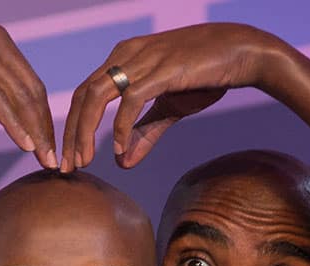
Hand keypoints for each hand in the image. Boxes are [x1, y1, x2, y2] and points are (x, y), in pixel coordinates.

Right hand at [0, 0, 55, 166]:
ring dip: (36, 131)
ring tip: (46, 159)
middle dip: (46, 129)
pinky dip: (15, 123)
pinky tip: (26, 144)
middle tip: (55, 161)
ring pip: (20, 97)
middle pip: (33, 92)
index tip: (49, 146)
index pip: (31, 85)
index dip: (42, 117)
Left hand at [60, 23, 281, 169]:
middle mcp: (125, 55)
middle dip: (71, 134)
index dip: (73, 128)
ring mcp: (142, 61)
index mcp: (122, 59)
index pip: (84, 95)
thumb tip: (123, 163)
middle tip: (67, 167)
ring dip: (85, 132)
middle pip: (82, 96)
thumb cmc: (206, 76)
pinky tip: (119, 150)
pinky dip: (121, 127)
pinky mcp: (161, 71)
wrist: (242, 53)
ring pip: (97, 97)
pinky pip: (130, 100)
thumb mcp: (170, 108)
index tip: (70, 159)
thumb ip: (145, 133)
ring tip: (83, 161)